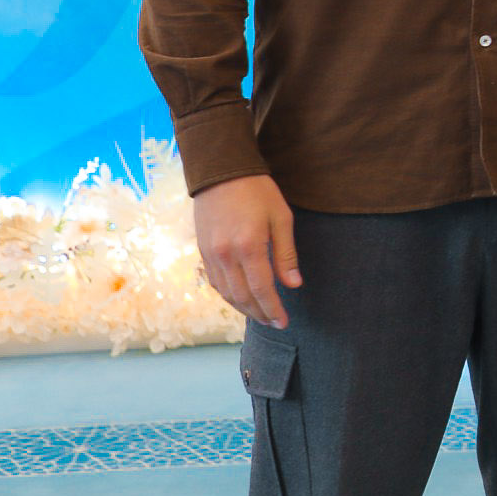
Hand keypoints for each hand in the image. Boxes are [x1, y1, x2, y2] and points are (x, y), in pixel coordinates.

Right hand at [193, 174, 301, 327]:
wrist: (221, 172)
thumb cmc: (258, 192)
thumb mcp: (281, 218)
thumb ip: (286, 254)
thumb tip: (294, 285)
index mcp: (249, 246)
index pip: (262, 289)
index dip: (273, 309)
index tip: (284, 322)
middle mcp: (225, 255)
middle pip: (243, 296)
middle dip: (260, 314)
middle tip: (275, 323)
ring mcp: (210, 255)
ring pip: (226, 293)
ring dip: (244, 309)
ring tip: (261, 315)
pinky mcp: (202, 251)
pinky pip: (215, 283)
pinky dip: (229, 295)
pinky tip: (241, 299)